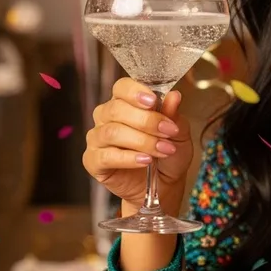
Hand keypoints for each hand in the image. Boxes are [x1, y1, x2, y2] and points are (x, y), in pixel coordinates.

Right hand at [84, 77, 193, 210]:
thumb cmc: (170, 150)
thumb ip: (173, 113)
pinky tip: (146, 160)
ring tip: (163, 150)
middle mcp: (106, 116)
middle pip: (116, 109)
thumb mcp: (178, 131)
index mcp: (126, 101)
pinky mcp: (93, 161)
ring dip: (142, 141)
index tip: (153, 101)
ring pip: (112, 132)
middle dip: (146, 120)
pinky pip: (105, 156)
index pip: (121, 87)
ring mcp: (97, 138)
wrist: (165, 182)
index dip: (135, 92)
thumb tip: (174, 95)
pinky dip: (128, 158)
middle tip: (168, 131)